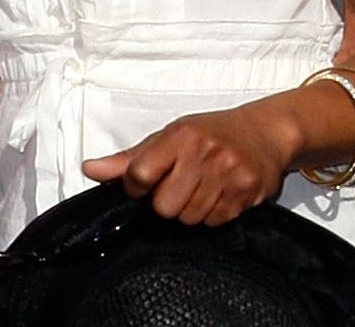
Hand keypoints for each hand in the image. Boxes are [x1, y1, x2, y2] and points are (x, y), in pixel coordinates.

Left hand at [80, 108, 293, 226]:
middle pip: (165, 207)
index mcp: (179, 136)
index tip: (145, 183)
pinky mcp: (248, 191)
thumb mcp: (168, 137)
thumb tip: (90, 169)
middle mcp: (205, 152)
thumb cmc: (210, 134)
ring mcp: (229, 173)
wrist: (264, 132)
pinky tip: (221, 194)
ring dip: (192, 210)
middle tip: (180, 186)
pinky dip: (214, 214)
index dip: (137, 186)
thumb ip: (129, 159)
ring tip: (203, 187)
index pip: (140, 174)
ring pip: (191, 219)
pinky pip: (216, 222)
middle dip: (167, 203)